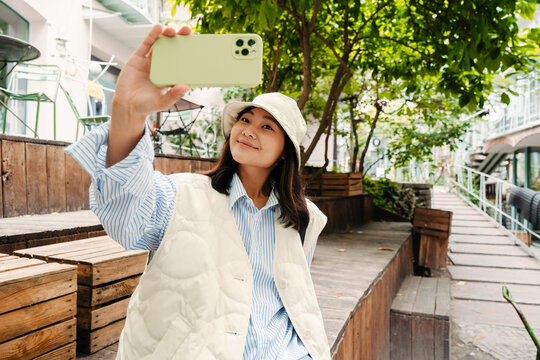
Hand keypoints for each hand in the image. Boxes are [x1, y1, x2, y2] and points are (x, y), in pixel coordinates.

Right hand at [106, 24, 190, 167]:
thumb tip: (186, 86)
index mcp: (169, 75)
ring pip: (160, 44)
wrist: (127, 106)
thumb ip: (174, 95)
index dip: (188, 51)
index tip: (197, 43)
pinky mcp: (137, 58)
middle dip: (180, 39)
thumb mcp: (163, 102)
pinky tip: (158, 28)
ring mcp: (149, 61)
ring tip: (172, 30)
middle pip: (172, 49)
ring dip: (166, 35)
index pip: (182, 61)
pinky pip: (146, 45)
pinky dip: (152, 36)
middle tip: (187, 30)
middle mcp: (161, 66)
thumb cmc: (147, 106)